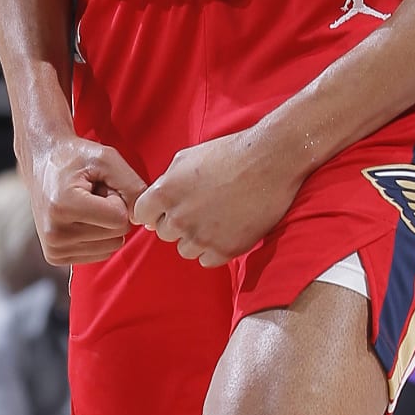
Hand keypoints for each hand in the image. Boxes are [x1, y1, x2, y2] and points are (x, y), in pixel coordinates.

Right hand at [29, 132, 144, 264]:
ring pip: (110, 247)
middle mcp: (54, 233)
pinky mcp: (55, 257)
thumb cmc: (75, 157)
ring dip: (104, 225)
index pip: (119, 220)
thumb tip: (144, 218)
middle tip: (91, 194)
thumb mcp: (107, 159)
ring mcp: (53, 248)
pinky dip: (96, 236)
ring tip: (85, 204)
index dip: (117, 199)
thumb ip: (132, 185)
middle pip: (116, 236)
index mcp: (63, 206)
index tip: (99, 186)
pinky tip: (80, 218)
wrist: (41, 160)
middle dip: (112, 213)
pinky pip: (99, 254)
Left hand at [134, 120, 304, 265]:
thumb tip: (153, 206)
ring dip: (196, 238)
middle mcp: (178, 217)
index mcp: (164, 192)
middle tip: (203, 208)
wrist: (271, 160)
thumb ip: (165, 183)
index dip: (157, 211)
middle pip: (164, 233)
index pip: (143, 215)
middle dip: (178, 223)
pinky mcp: (224, 250)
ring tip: (217, 218)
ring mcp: (201, 236)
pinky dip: (215, 249)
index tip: (171, 208)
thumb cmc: (230, 153)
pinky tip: (228, 230)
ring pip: (185, 249)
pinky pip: (206, 260)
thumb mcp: (186, 158)